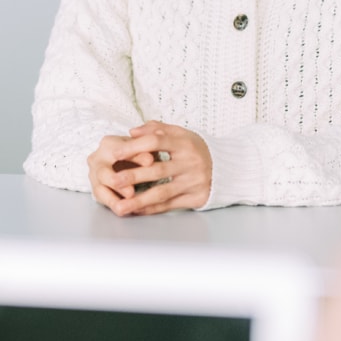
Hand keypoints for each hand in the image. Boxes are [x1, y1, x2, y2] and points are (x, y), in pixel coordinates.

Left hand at [86, 122, 212, 215]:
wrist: (228, 168)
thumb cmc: (196, 149)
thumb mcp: (182, 133)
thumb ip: (156, 129)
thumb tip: (132, 131)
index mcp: (185, 143)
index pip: (156, 142)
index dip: (134, 147)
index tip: (116, 153)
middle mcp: (191, 163)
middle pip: (158, 170)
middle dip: (133, 176)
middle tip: (113, 181)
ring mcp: (194, 182)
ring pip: (162, 192)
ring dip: (139, 200)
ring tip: (120, 206)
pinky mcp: (196, 198)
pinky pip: (170, 205)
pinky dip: (152, 209)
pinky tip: (137, 211)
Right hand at [86, 135, 154, 209]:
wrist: (119, 160)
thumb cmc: (134, 152)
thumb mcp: (141, 148)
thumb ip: (144, 152)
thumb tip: (150, 159)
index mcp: (108, 144)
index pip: (119, 149)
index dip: (135, 156)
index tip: (150, 162)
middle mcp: (97, 159)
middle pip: (103, 172)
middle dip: (117, 183)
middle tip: (131, 192)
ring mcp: (94, 176)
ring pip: (99, 189)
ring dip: (113, 198)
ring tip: (126, 206)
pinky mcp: (96, 189)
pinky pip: (102, 199)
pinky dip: (113, 204)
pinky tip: (124, 210)